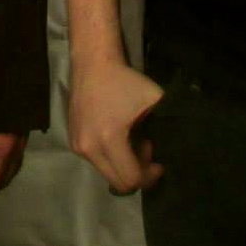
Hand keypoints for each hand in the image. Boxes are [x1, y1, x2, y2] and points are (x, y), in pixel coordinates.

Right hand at [66, 59, 163, 193]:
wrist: (93, 62)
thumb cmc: (126, 80)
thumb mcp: (154, 100)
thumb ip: (165, 127)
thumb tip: (173, 148)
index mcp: (110, 140)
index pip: (130, 179)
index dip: (149, 176)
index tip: (159, 162)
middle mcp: (89, 148)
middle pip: (117, 183)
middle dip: (137, 172)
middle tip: (146, 149)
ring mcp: (77, 146)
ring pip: (106, 172)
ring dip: (122, 163)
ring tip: (131, 139)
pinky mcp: (72, 141)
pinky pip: (95, 161)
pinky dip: (110, 155)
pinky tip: (116, 135)